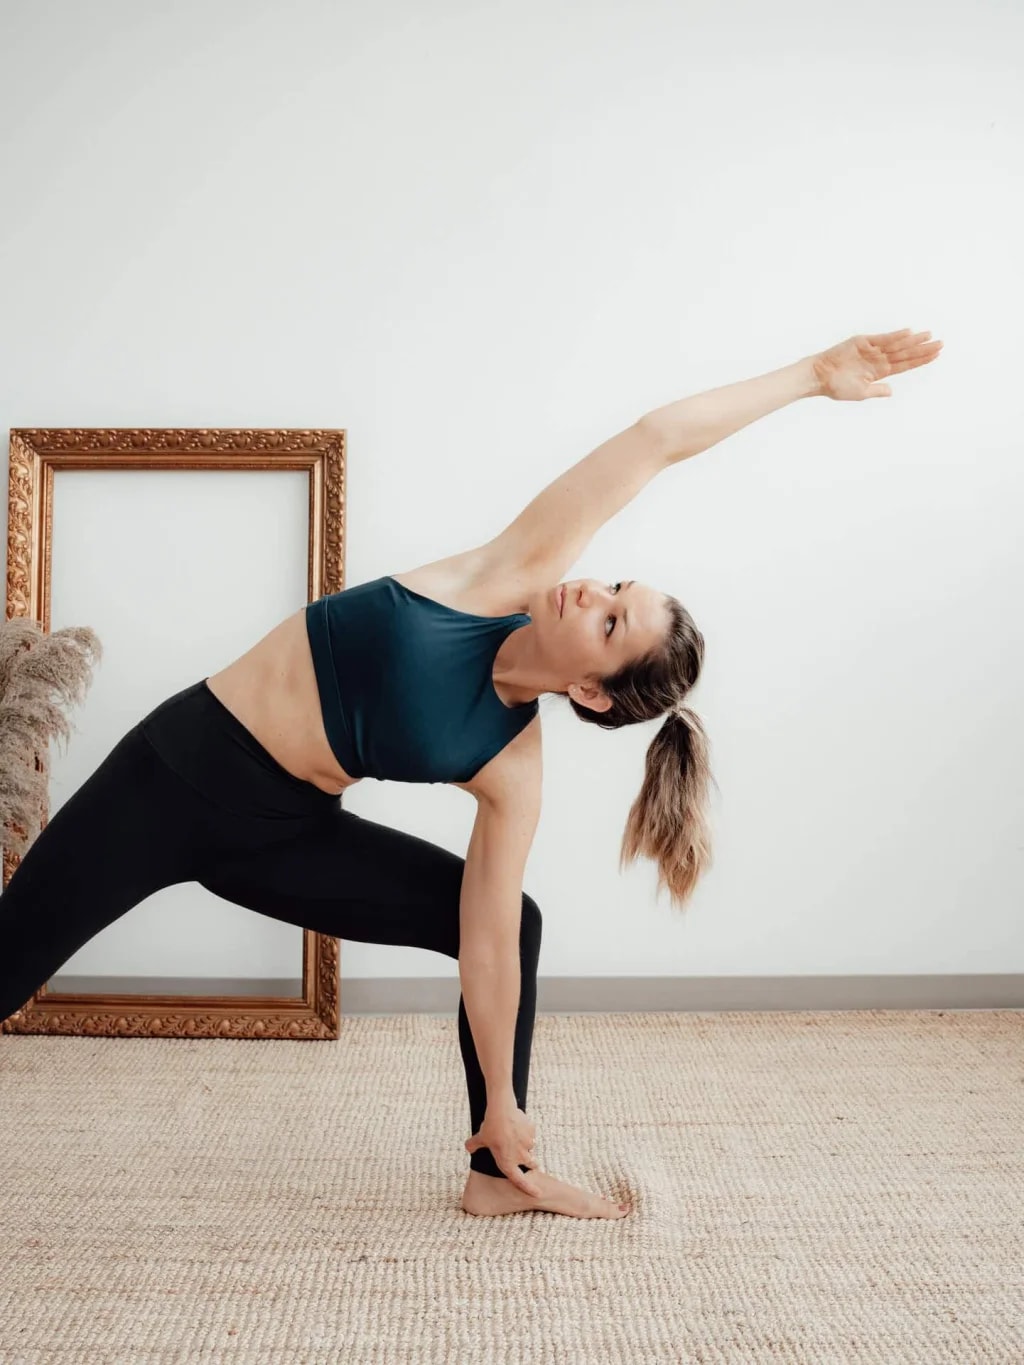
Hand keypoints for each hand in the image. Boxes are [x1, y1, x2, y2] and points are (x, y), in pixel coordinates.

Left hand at [465, 1102, 542, 1195]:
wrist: (501, 1110)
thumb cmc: (490, 1127)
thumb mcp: (480, 1138)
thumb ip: (474, 1146)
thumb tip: (468, 1148)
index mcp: (507, 1163)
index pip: (520, 1181)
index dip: (529, 1188)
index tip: (538, 1194)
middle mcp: (521, 1156)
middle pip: (532, 1164)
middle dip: (532, 1164)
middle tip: (532, 1162)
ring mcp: (528, 1144)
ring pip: (530, 1147)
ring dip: (526, 1145)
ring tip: (516, 1135)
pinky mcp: (532, 1131)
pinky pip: (530, 1134)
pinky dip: (526, 1131)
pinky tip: (518, 1125)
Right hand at [812, 328, 942, 400]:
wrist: (819, 377)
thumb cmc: (837, 387)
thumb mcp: (860, 393)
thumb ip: (877, 390)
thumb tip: (892, 390)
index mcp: (879, 371)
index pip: (905, 364)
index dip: (921, 360)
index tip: (936, 355)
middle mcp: (878, 358)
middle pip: (905, 353)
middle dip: (923, 349)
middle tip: (941, 343)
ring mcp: (871, 349)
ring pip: (897, 345)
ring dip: (913, 341)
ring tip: (930, 336)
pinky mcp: (862, 342)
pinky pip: (882, 339)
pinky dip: (895, 336)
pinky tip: (909, 333)